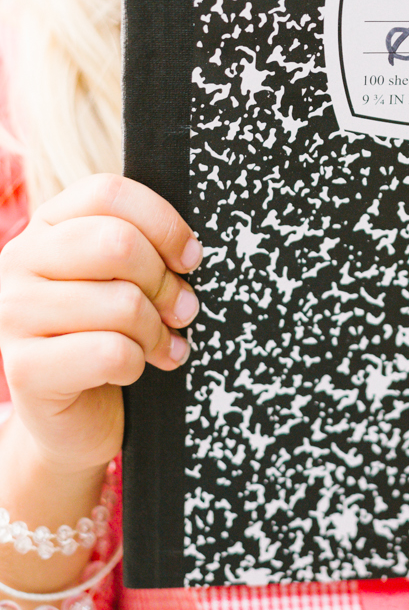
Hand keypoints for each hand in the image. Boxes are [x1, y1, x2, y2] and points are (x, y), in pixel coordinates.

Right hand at [0, 174, 201, 475]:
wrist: (71, 414)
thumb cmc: (106, 331)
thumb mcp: (121, 277)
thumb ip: (140, 247)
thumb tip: (189, 251)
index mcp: (46, 225)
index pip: (108, 194)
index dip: (163, 223)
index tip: (190, 257)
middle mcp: (18, 261)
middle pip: (117, 243)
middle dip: (164, 281)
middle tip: (182, 308)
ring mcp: (12, 314)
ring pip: (121, 303)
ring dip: (156, 330)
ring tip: (161, 344)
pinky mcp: (23, 369)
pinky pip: (110, 352)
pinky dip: (137, 363)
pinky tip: (134, 368)